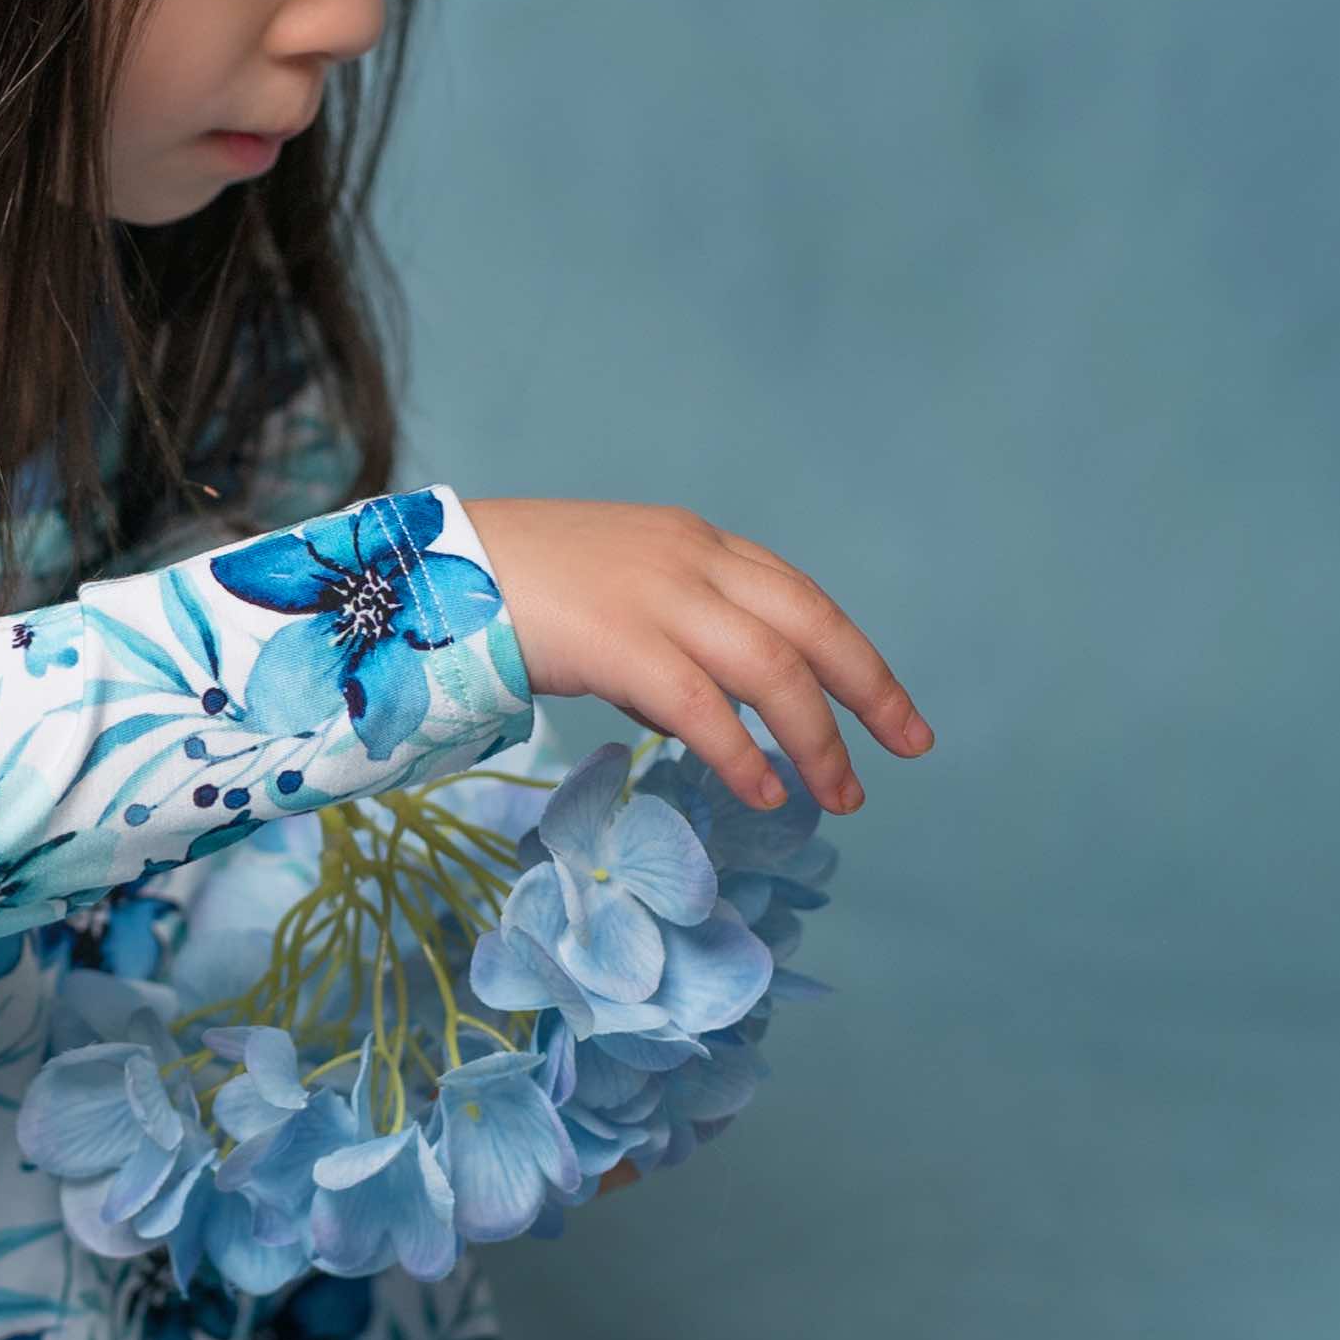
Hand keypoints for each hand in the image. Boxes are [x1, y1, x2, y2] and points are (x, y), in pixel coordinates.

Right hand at [462, 498, 929, 814]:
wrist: (430, 568)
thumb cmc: (512, 589)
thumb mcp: (614, 592)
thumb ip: (672, 638)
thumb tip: (711, 717)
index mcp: (696, 543)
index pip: (802, 598)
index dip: (856, 657)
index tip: (893, 713)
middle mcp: (692, 560)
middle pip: (811, 626)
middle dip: (868, 692)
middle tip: (909, 748)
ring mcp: (657, 596)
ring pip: (771, 669)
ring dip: (814, 739)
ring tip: (838, 796)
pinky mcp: (619, 640)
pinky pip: (702, 705)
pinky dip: (742, 754)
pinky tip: (763, 792)